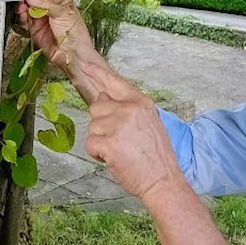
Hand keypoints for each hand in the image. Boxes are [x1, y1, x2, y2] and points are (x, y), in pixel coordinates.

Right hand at [15, 0, 96, 74]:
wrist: (72, 55)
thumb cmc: (76, 34)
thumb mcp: (61, 12)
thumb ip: (43, 2)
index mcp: (60, 1)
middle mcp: (51, 9)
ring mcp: (43, 19)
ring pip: (29, 9)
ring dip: (23, 7)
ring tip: (22, 7)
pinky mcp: (36, 30)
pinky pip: (26, 21)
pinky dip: (22, 17)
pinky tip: (22, 14)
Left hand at [82, 61, 186, 200]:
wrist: (163, 181)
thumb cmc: (155, 156)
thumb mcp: (147, 123)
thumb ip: (125, 107)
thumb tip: (103, 96)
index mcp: (140, 103)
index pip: (114, 81)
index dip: (96, 72)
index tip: (82, 64)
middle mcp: (129, 110)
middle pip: (96, 107)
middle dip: (101, 124)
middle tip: (119, 140)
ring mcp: (118, 126)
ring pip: (92, 127)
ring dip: (100, 141)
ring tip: (120, 151)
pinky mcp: (109, 143)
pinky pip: (90, 144)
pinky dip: (97, 154)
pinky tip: (114, 159)